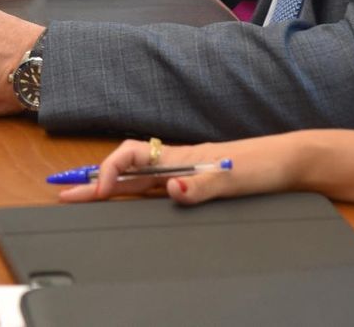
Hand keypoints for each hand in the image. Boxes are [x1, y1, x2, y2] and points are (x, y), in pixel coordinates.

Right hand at [58, 135, 299, 204]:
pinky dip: (129, 190)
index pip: (132, 157)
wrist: (291, 162)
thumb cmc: (264, 165)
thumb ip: (201, 185)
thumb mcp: (234, 178)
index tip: (98, 193)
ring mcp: (184, 170)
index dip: (110, 172)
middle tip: (62, 193)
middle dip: (92, 180)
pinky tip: (123, 196)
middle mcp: (178, 161)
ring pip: (135, 178)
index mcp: (182, 157)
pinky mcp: (194, 180)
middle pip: (126, 169)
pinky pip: (152, 185)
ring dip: (107, 185)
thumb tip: (170, 188)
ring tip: (81, 195)